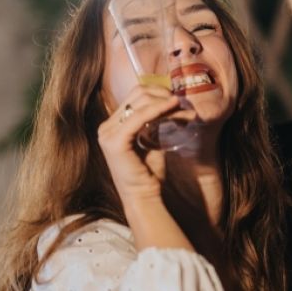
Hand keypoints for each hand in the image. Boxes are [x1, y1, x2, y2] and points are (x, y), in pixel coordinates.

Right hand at [96, 84, 184, 202]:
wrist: (143, 197)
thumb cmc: (149, 173)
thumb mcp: (152, 140)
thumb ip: (156, 121)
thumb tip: (173, 101)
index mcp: (112, 125)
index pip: (135, 97)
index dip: (159, 94)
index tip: (179, 101)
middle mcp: (106, 127)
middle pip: (137, 95)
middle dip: (163, 95)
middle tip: (183, 103)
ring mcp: (108, 133)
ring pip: (141, 103)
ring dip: (166, 104)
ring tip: (186, 110)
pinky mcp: (115, 141)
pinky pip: (139, 117)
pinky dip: (158, 109)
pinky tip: (173, 107)